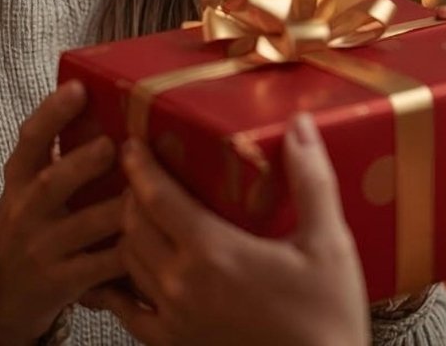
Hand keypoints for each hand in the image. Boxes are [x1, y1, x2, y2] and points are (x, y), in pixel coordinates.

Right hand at [0, 80, 125, 343]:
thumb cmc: (30, 224)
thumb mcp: (29, 187)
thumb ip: (60, 153)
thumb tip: (112, 101)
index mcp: (19, 178)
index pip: (29, 140)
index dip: (52, 113)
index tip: (78, 87)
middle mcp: (26, 211)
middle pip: (51, 183)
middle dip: (82, 163)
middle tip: (113, 145)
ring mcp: (42, 248)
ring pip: (83, 227)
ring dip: (116, 208)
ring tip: (146, 191)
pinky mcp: (60, 283)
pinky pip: (97, 267)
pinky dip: (124, 256)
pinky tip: (152, 240)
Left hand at [83, 113, 368, 345]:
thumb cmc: (327, 316)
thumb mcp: (328, 241)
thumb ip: (310, 179)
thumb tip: (299, 124)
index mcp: (213, 252)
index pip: (157, 198)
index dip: (139, 166)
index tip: (131, 143)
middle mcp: (182, 285)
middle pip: (134, 226)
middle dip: (131, 192)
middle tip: (139, 170)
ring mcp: (174, 320)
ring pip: (127, 263)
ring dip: (126, 231)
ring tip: (135, 209)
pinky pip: (129, 313)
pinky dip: (117, 286)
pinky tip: (117, 275)